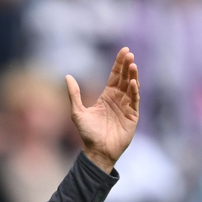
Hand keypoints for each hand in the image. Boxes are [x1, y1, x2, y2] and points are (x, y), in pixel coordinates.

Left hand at [66, 46, 139, 172]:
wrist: (96, 151)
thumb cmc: (87, 133)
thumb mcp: (77, 112)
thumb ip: (74, 94)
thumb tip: (67, 76)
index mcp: (107, 96)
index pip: (115, 76)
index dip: (119, 63)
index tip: (123, 51)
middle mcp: (119, 99)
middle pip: (125, 78)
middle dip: (127, 66)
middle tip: (129, 53)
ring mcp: (127, 107)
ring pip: (132, 87)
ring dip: (133, 76)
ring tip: (133, 65)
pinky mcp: (132, 116)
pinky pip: (134, 101)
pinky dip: (134, 92)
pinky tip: (133, 83)